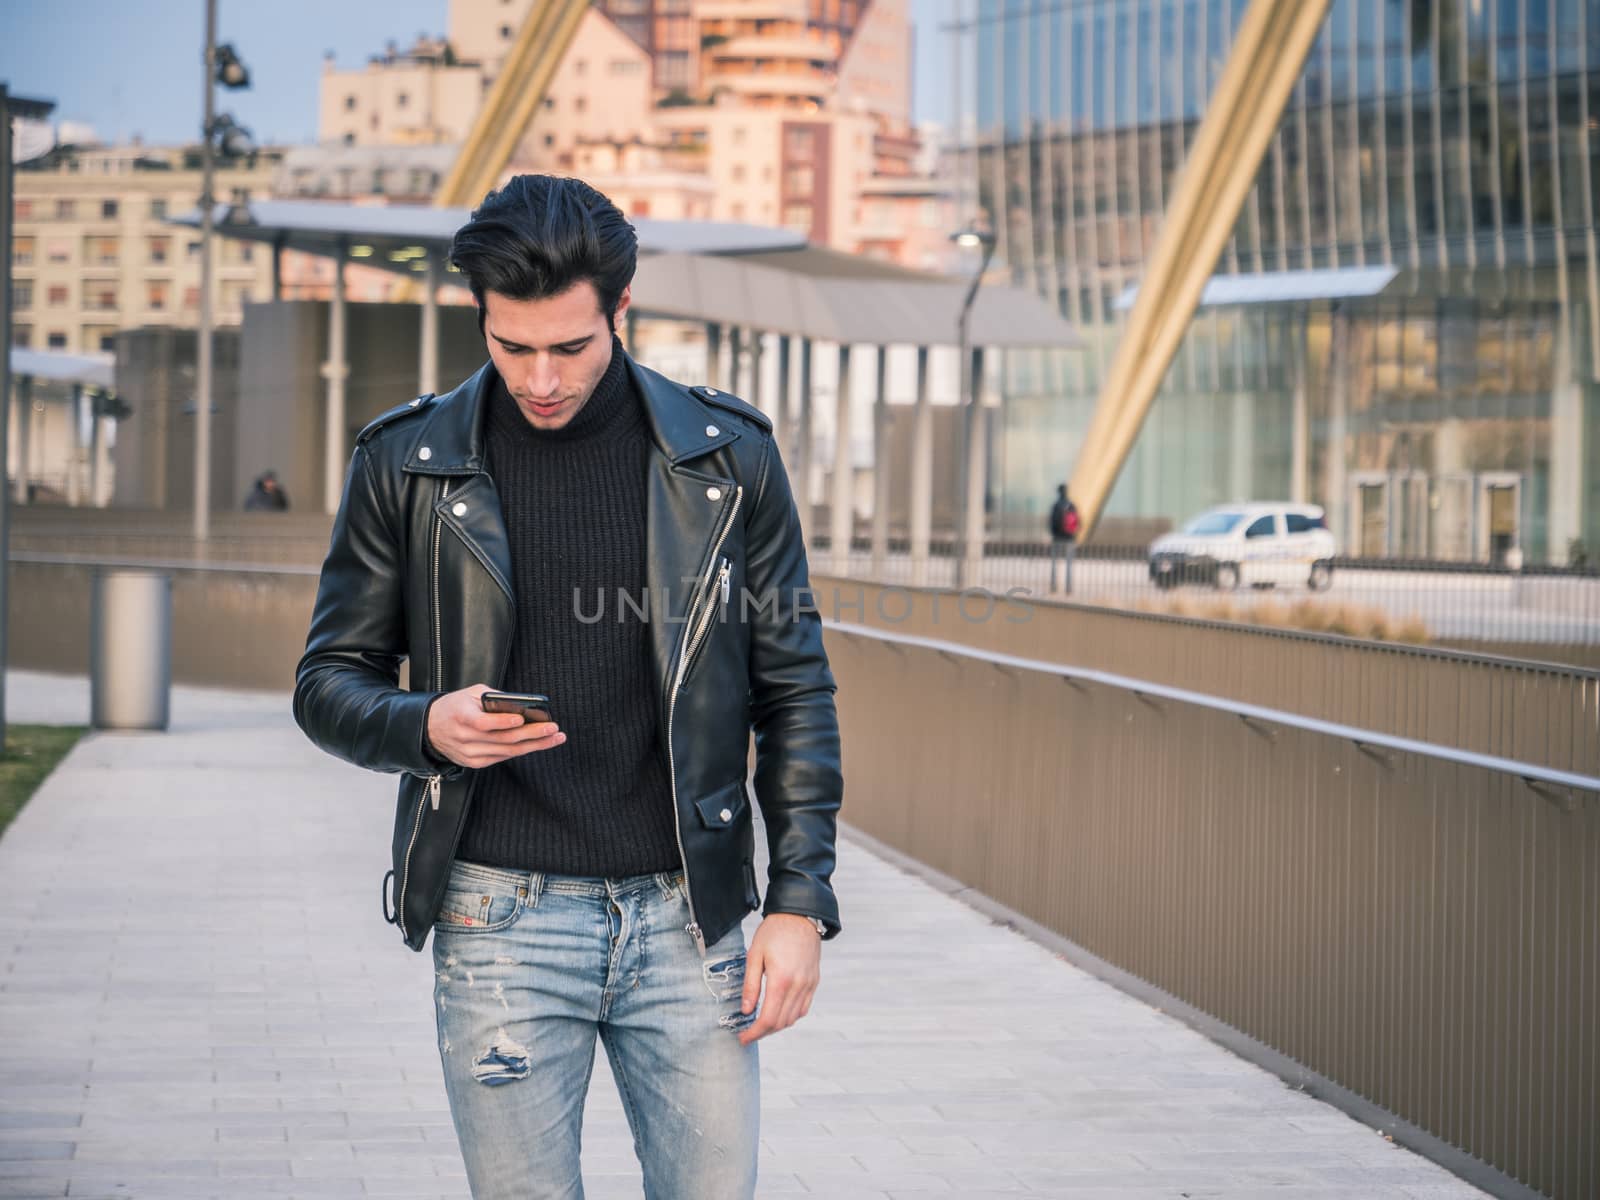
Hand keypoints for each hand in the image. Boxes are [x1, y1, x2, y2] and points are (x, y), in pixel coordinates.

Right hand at [427, 684, 564, 768]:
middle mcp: (465, 738)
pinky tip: (538, 744)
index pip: (483, 723)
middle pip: (503, 739)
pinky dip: (521, 750)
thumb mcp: (470, 694)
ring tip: (554, 737)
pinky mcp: (475, 762)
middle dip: (532, 734)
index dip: (502, 722)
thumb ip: (494, 698)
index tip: (522, 718)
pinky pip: (502, 757)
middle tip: (553, 729)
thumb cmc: (454, 707)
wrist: (430, 728)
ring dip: (534, 745)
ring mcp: (470, 753)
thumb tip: (521, 705)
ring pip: (507, 751)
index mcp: (461, 717)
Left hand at [737, 913, 820, 1045]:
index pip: (768, 1019)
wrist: (800, 915)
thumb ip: (751, 985)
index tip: (743, 1038)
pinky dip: (791, 1016)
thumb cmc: (774, 931)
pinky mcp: (814, 981)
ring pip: (793, 1018)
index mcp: (781, 980)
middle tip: (749, 1033)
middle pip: (781, 1022)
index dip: (755, 1033)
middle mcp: (798, 986)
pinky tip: (779, 1012)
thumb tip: (746, 1010)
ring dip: (777, 1026)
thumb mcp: (755, 955)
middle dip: (763, 1032)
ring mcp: (809, 984)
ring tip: (761, 1024)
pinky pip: (803, 1008)